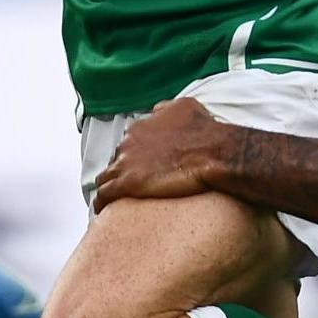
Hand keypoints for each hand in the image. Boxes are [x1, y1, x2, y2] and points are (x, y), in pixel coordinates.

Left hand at [93, 99, 225, 210]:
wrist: (214, 152)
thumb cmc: (204, 131)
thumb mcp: (184, 107)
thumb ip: (165, 109)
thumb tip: (157, 111)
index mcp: (139, 128)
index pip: (126, 145)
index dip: (131, 157)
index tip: (138, 167)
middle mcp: (128, 143)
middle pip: (115, 161)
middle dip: (121, 172)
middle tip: (130, 185)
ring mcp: (126, 164)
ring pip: (105, 178)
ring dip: (108, 187)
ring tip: (113, 201)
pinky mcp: (128, 184)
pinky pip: (104, 195)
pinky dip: (102, 202)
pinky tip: (104, 211)